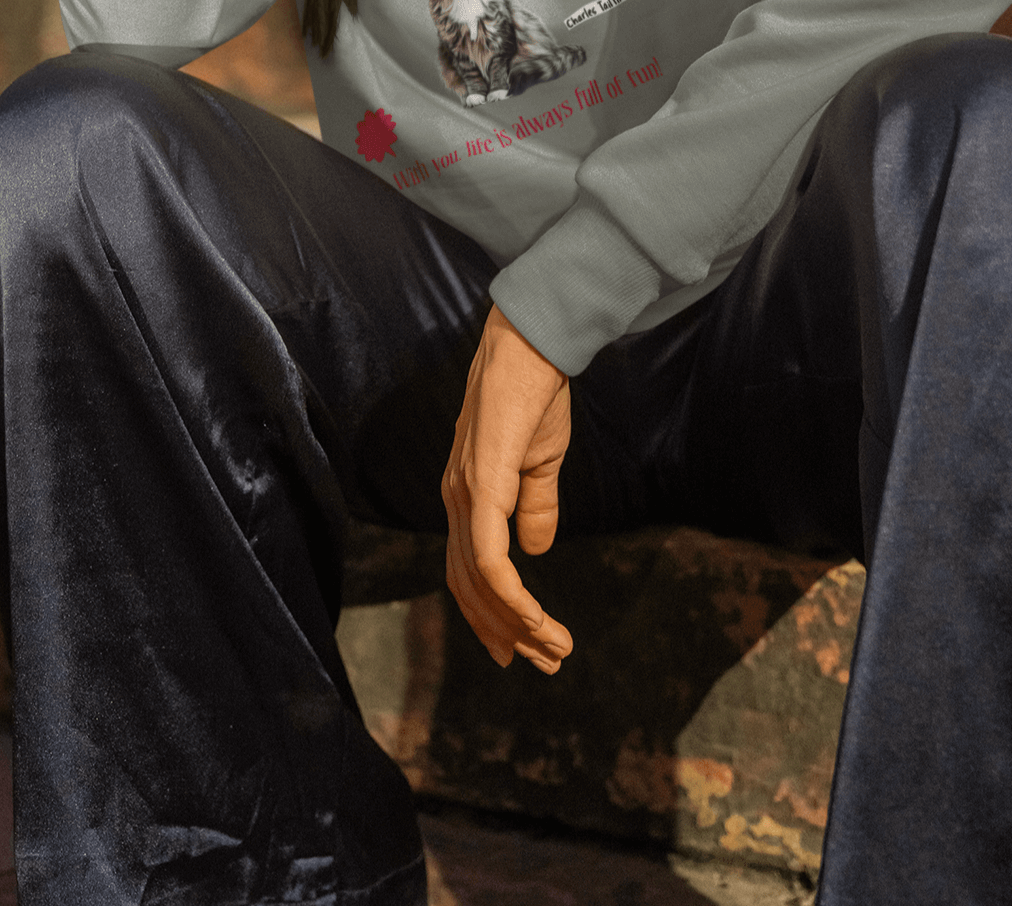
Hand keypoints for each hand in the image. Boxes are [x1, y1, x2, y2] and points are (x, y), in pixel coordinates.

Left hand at [443, 304, 573, 673]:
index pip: (471, 571)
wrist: (532, 348)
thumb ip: (534, 507)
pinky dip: (510, 596)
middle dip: (505, 632)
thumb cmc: (535, 397)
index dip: (494, 614)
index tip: (526, 648)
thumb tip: (536, 552)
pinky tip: (534, 618)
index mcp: (467, 497)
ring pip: (480, 581)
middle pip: (470, 587)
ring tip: (554, 649)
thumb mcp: (540, 462)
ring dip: (516, 623)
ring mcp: (465, 494)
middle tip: (543, 663)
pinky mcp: (482, 485)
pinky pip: (490, 556)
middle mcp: (456, 501)